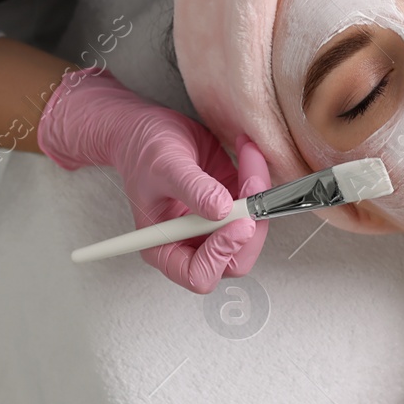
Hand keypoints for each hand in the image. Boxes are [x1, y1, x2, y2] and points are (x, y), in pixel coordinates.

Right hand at [37, 67, 269, 291]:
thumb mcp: (166, 167)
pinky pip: (255, 205)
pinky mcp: (230, 207)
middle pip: (234, 259)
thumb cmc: (144, 151)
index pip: (199, 274)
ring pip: (251, 232)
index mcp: (165, 248)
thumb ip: (194, 190)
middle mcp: (191, 243)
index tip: (238, 222)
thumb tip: (222, 211)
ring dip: (258, 196)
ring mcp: (213, 227)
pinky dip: (259, 179)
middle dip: (252, 225)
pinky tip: (248, 152)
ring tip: (249, 157)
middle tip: (253, 186)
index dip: (222, 254)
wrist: (147, 129)